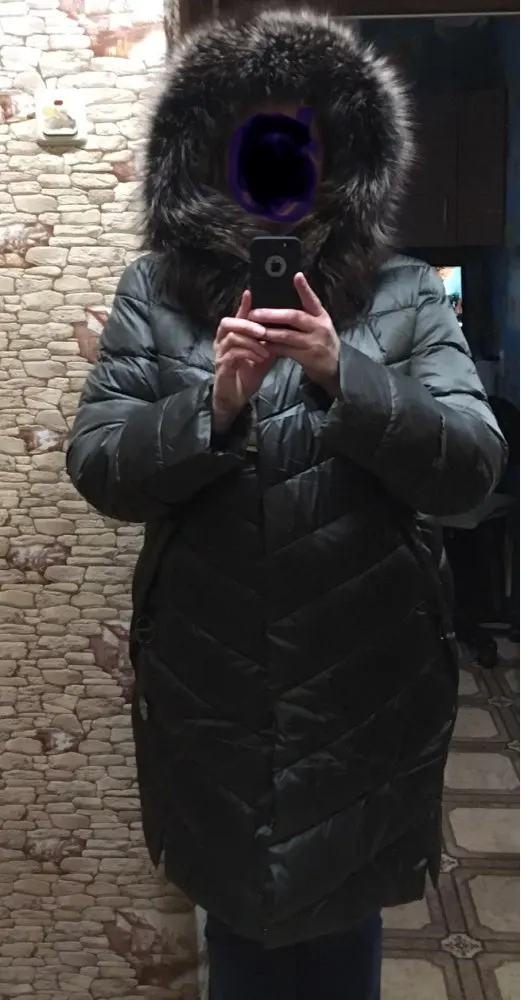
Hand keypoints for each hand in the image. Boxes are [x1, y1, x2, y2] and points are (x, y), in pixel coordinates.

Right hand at [213, 290, 273, 432]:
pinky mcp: (221, 367)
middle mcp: (222, 342)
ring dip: (251, 342)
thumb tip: (283, 328)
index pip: (236, 316)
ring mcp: (219, 354)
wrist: (236, 398)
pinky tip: (260, 358)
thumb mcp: (262, 355)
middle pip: (228, 322)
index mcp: (231, 336)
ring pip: (232, 338)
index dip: (243, 305)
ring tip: (266, 349)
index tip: (250, 292)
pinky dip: (248, 354)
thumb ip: (268, 341)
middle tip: (263, 330)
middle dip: (247, 324)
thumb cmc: (247, 375)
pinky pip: (233, 354)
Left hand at [249, 273, 340, 394]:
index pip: (312, 299)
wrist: (335, 366)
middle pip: (294, 317)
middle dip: (272, 314)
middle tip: (254, 313)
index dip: (304, 288)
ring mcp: (313, 343)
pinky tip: (261, 344)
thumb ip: (305, 314)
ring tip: (253, 328)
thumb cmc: (321, 341)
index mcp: (321, 316)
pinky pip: (285, 350)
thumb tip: (281, 302)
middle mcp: (318, 327)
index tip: (296, 276)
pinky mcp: (307, 357)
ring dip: (268, 332)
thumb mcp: (319, 324)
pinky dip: (272, 347)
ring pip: (287, 335)